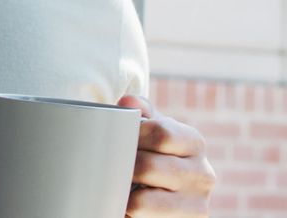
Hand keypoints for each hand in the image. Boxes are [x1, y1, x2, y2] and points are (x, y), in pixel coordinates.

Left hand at [117, 95, 216, 216]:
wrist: (167, 197)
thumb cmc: (153, 155)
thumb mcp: (150, 132)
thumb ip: (141, 113)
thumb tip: (128, 102)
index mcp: (194, 143)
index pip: (161, 133)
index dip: (133, 136)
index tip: (118, 140)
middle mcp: (203, 174)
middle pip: (147, 166)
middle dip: (121, 166)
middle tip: (106, 165)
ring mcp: (196, 205)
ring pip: (141, 200)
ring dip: (120, 192)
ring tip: (113, 185)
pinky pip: (140, 216)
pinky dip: (125, 210)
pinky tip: (122, 203)